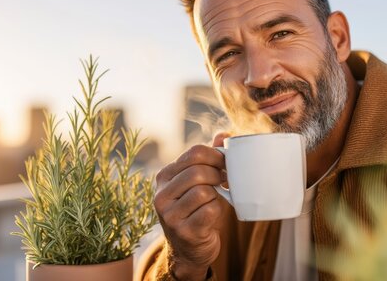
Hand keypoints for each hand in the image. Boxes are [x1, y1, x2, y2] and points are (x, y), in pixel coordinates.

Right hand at [154, 133, 229, 279]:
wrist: (189, 250)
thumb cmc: (196, 210)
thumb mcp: (197, 182)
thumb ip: (209, 158)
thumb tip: (224, 135)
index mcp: (164, 177)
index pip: (193, 153)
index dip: (215, 155)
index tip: (225, 163)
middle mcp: (161, 195)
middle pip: (198, 171)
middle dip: (217, 175)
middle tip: (223, 181)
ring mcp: (170, 215)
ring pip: (203, 191)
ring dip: (216, 195)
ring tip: (214, 199)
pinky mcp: (184, 232)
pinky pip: (210, 210)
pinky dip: (217, 210)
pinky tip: (212, 215)